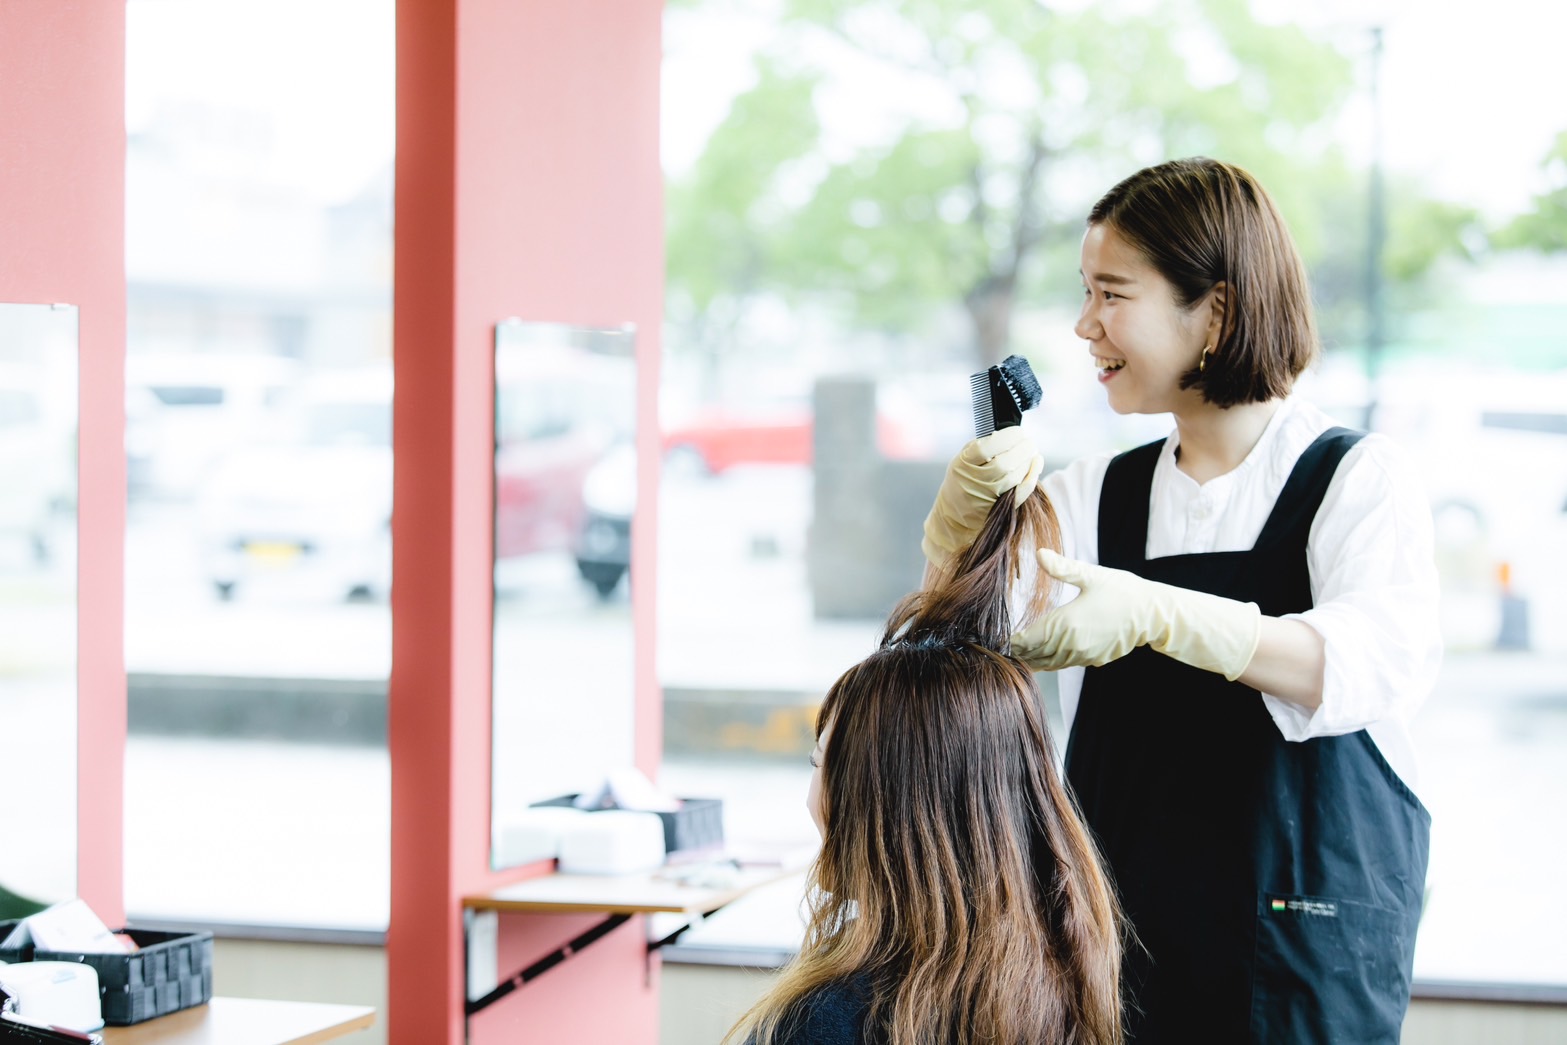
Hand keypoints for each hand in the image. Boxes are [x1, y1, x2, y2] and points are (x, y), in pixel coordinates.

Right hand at [921, 428, 1044, 566]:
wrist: (955, 514)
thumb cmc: (962, 480)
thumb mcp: (962, 459)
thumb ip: (982, 446)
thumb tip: (1011, 436)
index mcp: (963, 464)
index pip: (987, 448)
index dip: (1008, 437)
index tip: (1018, 432)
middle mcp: (975, 481)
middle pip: (1004, 463)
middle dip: (1023, 448)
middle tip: (1029, 442)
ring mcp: (989, 496)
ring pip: (1015, 476)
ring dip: (1029, 460)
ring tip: (1032, 452)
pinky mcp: (1001, 506)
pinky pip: (1022, 491)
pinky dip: (1032, 476)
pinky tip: (1036, 464)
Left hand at [1011, 549, 1261, 679]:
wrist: (1153, 614)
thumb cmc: (1123, 591)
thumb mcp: (1091, 575)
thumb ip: (1062, 567)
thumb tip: (1039, 553)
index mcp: (1066, 625)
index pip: (1027, 640)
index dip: (1009, 640)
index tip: (994, 636)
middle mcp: (1071, 646)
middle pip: (1033, 655)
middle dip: (1016, 651)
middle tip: (996, 646)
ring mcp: (1083, 656)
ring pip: (1047, 664)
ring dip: (1031, 658)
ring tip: (1014, 652)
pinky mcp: (1093, 661)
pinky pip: (1062, 664)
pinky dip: (1048, 660)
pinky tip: (1041, 653)